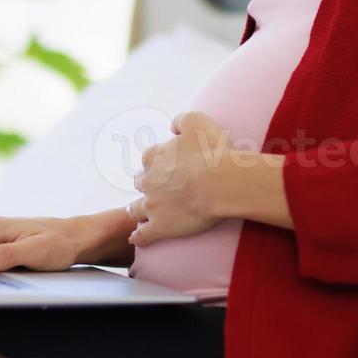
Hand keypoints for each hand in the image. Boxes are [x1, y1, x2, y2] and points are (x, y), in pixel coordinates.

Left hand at [129, 110, 233, 247]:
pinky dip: (138, 236)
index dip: (157, 162)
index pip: (149, 158)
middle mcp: (148, 181)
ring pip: (137, 209)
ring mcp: (152, 206)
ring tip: (140, 213)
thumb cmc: (212, 152)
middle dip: (146, 184)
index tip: (167, 166)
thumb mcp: (197, 122)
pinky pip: (142, 235)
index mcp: (154, 157)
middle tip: (156, 189)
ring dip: (138, 209)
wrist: (220, 184)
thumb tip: (173, 126)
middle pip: (140, 183)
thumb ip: (181, 119)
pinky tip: (136, 238)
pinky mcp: (160, 227)